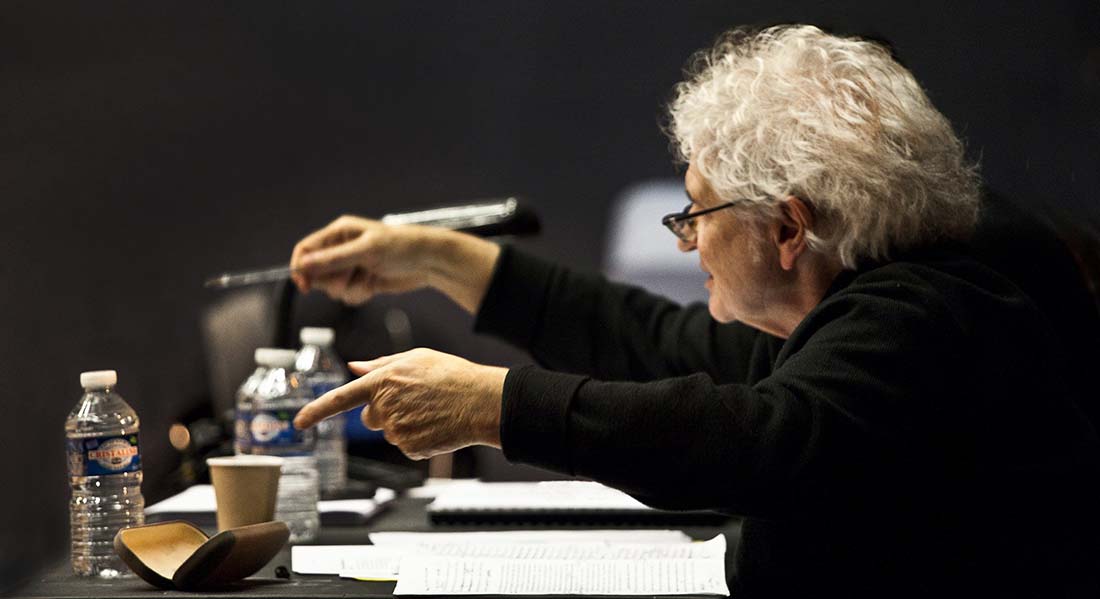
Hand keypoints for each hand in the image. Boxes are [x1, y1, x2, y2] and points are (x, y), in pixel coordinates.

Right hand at [289, 215, 433, 304]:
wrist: (429, 262)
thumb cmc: (402, 246)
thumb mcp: (366, 251)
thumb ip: (334, 259)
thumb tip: (304, 264)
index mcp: (339, 232)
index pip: (306, 249)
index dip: (301, 267)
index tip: (304, 285)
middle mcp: (342, 248)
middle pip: (317, 273)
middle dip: (332, 280)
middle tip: (351, 276)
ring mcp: (352, 266)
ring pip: (333, 288)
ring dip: (349, 288)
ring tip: (368, 278)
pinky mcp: (361, 281)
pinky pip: (347, 295)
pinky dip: (359, 294)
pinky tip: (374, 286)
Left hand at [293, 348, 506, 459]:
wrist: (481, 401)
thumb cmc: (452, 375)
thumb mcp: (416, 358)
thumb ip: (381, 364)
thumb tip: (354, 365)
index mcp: (382, 381)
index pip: (340, 399)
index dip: (316, 412)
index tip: (298, 423)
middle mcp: (384, 407)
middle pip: (370, 417)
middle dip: (384, 412)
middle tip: (414, 401)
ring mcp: (396, 430)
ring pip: (390, 432)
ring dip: (405, 423)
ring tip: (432, 410)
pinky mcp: (410, 448)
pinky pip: (406, 445)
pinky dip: (418, 438)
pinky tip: (437, 425)